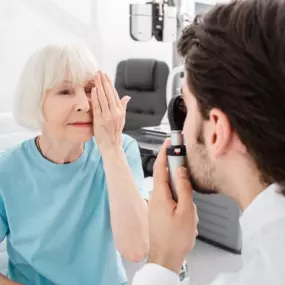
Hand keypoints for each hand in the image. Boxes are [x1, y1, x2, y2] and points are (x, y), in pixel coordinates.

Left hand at [92, 71, 129, 153]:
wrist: (112, 146)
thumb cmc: (115, 133)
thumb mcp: (122, 119)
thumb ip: (123, 107)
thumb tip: (127, 97)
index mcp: (120, 111)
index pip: (114, 93)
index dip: (109, 83)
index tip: (105, 75)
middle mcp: (115, 112)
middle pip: (109, 93)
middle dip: (104, 81)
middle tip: (99, 71)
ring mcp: (108, 116)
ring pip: (103, 98)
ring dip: (99, 86)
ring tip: (95, 77)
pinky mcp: (100, 120)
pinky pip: (97, 106)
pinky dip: (95, 97)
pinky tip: (93, 89)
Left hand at [148, 139, 198, 273]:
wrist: (165, 258)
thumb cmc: (174, 239)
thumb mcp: (186, 211)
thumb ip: (184, 188)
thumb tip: (181, 171)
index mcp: (159, 194)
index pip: (159, 166)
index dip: (164, 152)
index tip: (168, 142)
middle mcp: (154, 198)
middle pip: (166, 178)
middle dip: (180, 180)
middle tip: (188, 187)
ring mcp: (156, 205)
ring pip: (171, 191)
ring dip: (182, 197)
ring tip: (189, 215)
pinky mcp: (158, 212)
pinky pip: (170, 200)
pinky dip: (179, 204)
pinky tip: (186, 217)